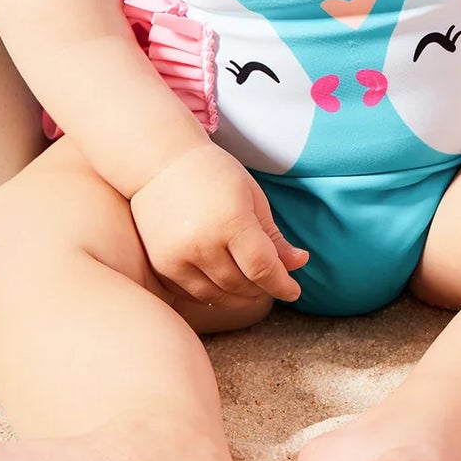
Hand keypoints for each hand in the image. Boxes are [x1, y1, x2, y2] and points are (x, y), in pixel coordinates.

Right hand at [128, 140, 307, 304]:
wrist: (161, 164)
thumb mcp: (252, 197)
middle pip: (241, 285)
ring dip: (240, 297)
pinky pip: (194, 295)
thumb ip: (274, 236)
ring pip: (218, 296)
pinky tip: (225, 282)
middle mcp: (201, 243)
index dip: (282, 284)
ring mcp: (177, 258)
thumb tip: (299, 263)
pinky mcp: (161, 266)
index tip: (294, 290)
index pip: (262, 268)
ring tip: (252, 284)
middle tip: (273, 280)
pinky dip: (214, 295)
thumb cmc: (215, 174)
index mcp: (231, 220)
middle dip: (263, 288)